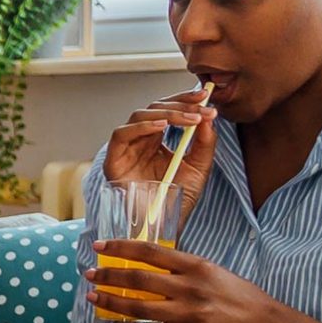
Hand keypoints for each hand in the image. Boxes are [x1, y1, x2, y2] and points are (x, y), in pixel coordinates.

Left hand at [89, 241, 278, 322]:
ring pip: (139, 308)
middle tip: (90, 273)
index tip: (100, 245)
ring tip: (91, 296)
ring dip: (110, 302)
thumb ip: (179, 265)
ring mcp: (188, 314)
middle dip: (109, 276)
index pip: (151, 251)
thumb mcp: (210, 269)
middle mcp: (190, 288)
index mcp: (195, 266)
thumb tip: (142, 258)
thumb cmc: (233, 292)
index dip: (121, 247)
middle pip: (139, 279)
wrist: (260, 322)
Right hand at [102, 88, 217, 211]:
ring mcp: (126, 149)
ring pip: (138, 116)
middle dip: (179, 103)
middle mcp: (140, 141)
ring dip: (165, 112)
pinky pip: (121, 134)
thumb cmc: (177, 199)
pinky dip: (141, 126)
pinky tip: (162, 125)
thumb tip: (208, 116)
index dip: (185, 100)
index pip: (168, 111)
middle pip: (153, 108)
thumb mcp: (199, 167)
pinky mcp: (113, 160)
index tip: (206, 96)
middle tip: (201, 104)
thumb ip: (205, 143)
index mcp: (157, 141)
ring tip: (189, 118)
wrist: (163, 226)